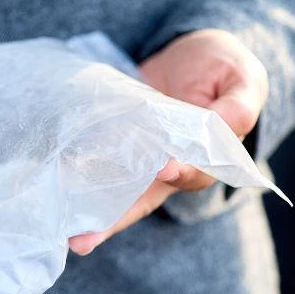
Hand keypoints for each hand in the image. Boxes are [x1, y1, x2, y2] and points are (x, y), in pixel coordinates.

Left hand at [68, 29, 267, 254]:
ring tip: (66, 234)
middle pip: (143, 199)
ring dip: (91, 215)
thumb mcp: (240, 78)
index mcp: (209, 157)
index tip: (162, 169)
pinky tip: (54, 188)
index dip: (179, 172)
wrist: (190, 53)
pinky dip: (77, 179)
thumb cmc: (222, 70)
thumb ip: (238, 103)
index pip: (192, 171)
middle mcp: (171, 168)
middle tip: (83, 240)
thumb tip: (233, 120)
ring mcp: (140, 160)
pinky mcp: (117, 144)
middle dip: (114, 221)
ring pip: (116, 194)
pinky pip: (98, 166)